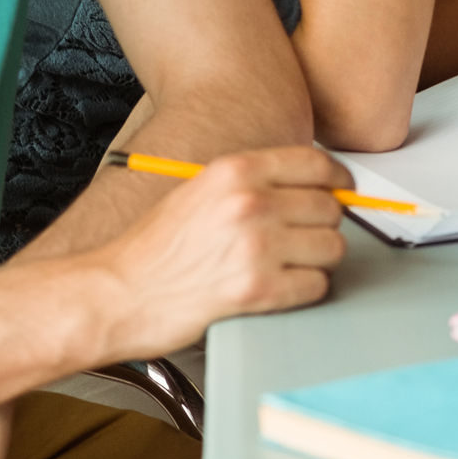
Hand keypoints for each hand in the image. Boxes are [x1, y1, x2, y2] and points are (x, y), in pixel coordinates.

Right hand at [98, 145, 352, 357]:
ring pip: (332, 248)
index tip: (342, 192)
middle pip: (330, 209)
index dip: (339, 182)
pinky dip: (305, 290)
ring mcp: (255, 245)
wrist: (115, 293)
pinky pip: (315, 285)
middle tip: (303, 241)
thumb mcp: (200, 192)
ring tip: (288, 268)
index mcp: (235, 171)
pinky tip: (279, 290)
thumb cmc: (153, 250)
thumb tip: (311, 187)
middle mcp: (249, 202)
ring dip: (317, 261)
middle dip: (323, 228)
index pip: (318, 165)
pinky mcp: (257, 289)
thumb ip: (252, 184)